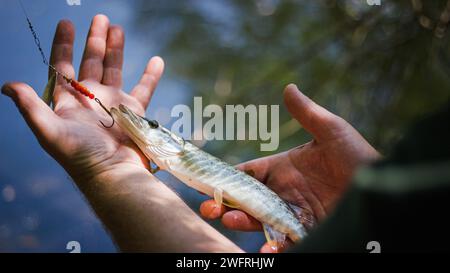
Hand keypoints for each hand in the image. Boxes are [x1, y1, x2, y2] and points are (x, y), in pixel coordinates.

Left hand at [2, 15, 163, 181]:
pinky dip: (151, 75)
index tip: (66, 23)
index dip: (63, 44)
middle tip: (100, 17)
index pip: (63, 66)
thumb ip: (31, 107)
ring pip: (115, 69)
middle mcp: (91, 99)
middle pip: (91, 62)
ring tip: (118, 28)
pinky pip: (144, 89)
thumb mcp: (50, 131)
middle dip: (94, 39)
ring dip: (116, 49)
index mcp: (69, 101)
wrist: (114, 174)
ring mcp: (113, 104)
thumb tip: (7, 84)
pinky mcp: (134, 112)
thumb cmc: (80, 156)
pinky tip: (156, 60)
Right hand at [199, 84, 379, 252]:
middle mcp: (282, 193)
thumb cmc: (358, 155)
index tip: (203, 182)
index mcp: (281, 170)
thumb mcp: (332, 131)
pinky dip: (273, 248)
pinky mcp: (307, 231)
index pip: (246, 174)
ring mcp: (293, 213)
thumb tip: (288, 86)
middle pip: (245, 200)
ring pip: (259, 222)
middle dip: (224, 205)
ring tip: (231, 221)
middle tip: (210, 208)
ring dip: (242, 223)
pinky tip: (267, 249)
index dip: (224, 178)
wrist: (385, 186)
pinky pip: (285, 242)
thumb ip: (307, 113)